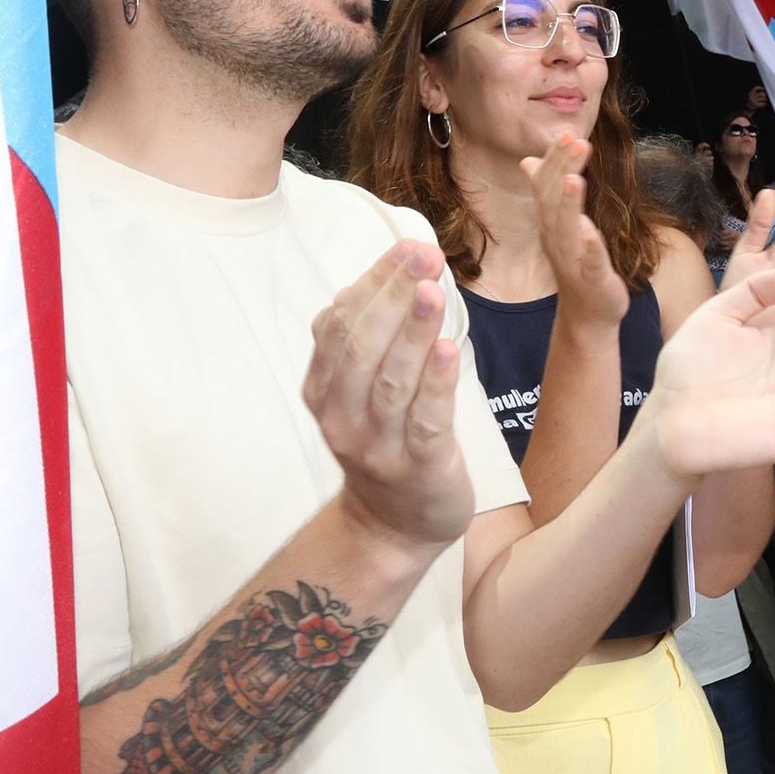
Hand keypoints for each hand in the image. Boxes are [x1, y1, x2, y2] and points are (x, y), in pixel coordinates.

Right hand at [303, 241, 475, 553]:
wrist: (394, 527)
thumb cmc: (386, 442)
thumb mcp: (358, 392)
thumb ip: (364, 341)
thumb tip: (381, 276)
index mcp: (324, 392)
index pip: (339, 326)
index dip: (371, 283)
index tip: (406, 246)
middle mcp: (342, 418)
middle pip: (361, 348)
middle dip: (392, 296)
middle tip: (422, 255)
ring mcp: (378, 446)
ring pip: (391, 381)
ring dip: (412, 332)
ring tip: (433, 290)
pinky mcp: (420, 468)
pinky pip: (425, 420)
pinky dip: (435, 383)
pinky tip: (450, 349)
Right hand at [521, 133, 628, 324]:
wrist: (588, 313)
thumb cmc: (577, 264)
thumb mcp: (562, 224)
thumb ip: (549, 191)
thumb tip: (529, 161)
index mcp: (553, 222)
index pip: (550, 184)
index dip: (557, 159)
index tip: (565, 133)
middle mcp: (557, 238)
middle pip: (555, 199)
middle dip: (564, 169)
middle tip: (574, 140)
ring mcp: (572, 259)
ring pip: (567, 229)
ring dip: (570, 204)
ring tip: (575, 179)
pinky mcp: (591, 279)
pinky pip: (588, 263)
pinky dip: (589, 249)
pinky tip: (590, 235)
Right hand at [746, 85, 769, 112]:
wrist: (746, 112)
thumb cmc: (750, 105)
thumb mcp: (751, 98)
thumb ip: (755, 94)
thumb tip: (763, 92)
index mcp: (750, 94)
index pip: (755, 88)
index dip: (760, 88)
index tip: (763, 89)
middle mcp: (752, 96)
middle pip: (762, 93)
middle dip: (765, 96)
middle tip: (765, 99)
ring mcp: (754, 100)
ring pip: (763, 98)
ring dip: (765, 100)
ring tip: (765, 102)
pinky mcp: (756, 105)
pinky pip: (763, 103)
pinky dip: (765, 104)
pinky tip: (764, 105)